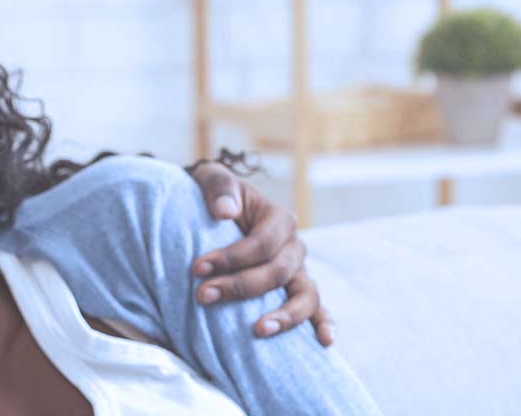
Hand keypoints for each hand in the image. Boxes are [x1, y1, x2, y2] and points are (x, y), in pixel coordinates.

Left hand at [187, 161, 335, 346]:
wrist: (215, 210)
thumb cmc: (213, 195)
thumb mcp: (210, 178)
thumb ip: (218, 188)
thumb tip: (226, 212)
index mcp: (278, 218)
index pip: (262, 243)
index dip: (232, 257)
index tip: (196, 267)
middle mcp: (293, 246)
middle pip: (278, 271)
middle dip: (240, 286)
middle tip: (203, 296)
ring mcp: (297, 271)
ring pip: (305, 295)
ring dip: (284, 316)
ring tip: (258, 330)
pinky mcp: (294, 290)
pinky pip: (316, 308)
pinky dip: (323, 323)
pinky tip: (324, 342)